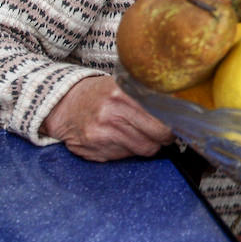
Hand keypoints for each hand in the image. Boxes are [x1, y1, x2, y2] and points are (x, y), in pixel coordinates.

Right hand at [41, 74, 173, 161]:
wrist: (63, 105)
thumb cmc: (97, 95)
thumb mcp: (121, 85)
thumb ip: (145, 96)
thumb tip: (176, 109)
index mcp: (121, 95)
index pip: (159, 119)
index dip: (172, 126)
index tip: (177, 127)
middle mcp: (111, 115)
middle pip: (153, 139)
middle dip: (162, 139)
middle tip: (164, 135)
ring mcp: (102, 135)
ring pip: (141, 150)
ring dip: (145, 145)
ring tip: (138, 134)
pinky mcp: (95, 150)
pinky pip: (124, 156)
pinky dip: (127, 150)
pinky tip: (119, 138)